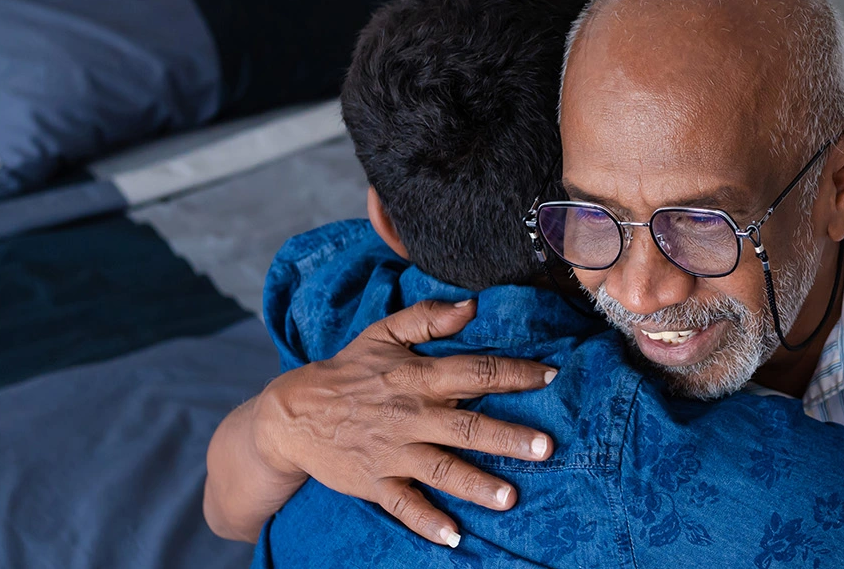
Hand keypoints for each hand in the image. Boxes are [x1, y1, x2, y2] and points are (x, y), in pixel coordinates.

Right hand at [251, 299, 557, 546]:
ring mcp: (392, 452)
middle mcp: (409, 416)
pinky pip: (403, 505)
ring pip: (441, 470)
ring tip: (510, 498)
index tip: (551, 376)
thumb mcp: (382, 334)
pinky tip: (454, 537)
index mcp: (416, 378)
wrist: (292, 414)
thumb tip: (472, 306)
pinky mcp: (374, 482)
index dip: (513, 373)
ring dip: (475, 484)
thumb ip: (427, 318)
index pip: (473, 372)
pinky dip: (426, 522)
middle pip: (466, 427)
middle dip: (507, 437)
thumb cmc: (347, 371)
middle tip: (545, 448)